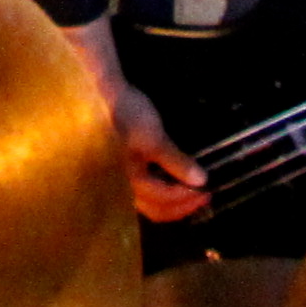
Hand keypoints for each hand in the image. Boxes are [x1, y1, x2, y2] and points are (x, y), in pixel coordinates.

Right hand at [108, 81, 209, 222]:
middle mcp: (123, 189)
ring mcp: (120, 181)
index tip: (207, 189)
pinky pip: (143, 192)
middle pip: (156, 209)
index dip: (188, 198)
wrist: (99, 97)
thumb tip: (201, 181)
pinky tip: (169, 182)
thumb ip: (177, 162)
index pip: (165, 201)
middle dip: (182, 205)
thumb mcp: (155, 139)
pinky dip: (161, 192)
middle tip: (204, 196)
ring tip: (190, 192)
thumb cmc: (127, 117)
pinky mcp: (120, 170)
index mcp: (131, 183)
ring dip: (172, 201)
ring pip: (149, 203)